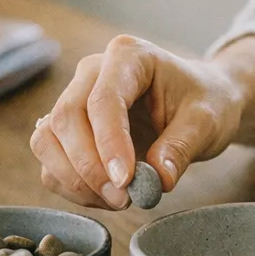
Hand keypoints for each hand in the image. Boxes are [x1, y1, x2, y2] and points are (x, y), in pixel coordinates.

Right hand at [30, 36, 243, 210]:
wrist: (202, 101)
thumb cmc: (206, 101)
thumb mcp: (207, 121)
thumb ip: (182, 147)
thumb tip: (157, 180)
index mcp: (129, 56)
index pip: (103, 100)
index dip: (109, 143)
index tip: (126, 181)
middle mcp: (92, 72)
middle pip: (66, 118)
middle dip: (89, 167)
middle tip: (125, 198)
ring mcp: (75, 98)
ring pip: (47, 140)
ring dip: (74, 179)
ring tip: (118, 199)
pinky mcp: (68, 129)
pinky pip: (50, 161)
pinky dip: (71, 186)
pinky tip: (105, 196)